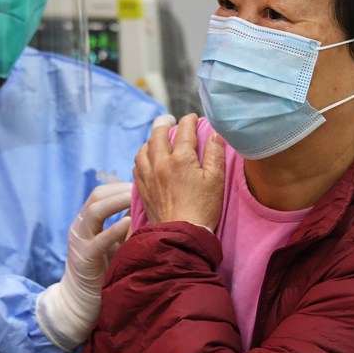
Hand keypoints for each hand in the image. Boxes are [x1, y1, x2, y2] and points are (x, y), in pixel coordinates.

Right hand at [36, 181, 132, 350]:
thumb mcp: (112, 242)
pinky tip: (129, 223)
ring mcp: (80, 241)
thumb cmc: (102, 270)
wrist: (81, 301)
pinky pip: (98, 241)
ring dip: (116, 202)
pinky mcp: (84, 258)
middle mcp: (80, 226)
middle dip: (120, 190)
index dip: (120, 186)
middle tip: (142, 188)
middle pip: (96, 196)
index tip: (141, 184)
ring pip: (94, 212)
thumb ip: (124, 224)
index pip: (101, 193)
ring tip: (135, 198)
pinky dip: (114, 230)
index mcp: (86, 221)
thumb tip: (146, 206)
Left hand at [133, 113, 224, 230]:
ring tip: (157, 138)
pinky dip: (142, 157)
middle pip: (158, 135)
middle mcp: (161, 163)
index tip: (193, 118)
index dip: (189, 120)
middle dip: (165, 124)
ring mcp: (149, 176)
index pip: (184, 131)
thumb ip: (215, 154)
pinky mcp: (143, 189)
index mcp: (181, 159)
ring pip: (143, 149)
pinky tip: (147, 159)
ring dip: (150, 140)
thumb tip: (215, 135)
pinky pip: (137, 166)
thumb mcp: (216, 180)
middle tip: (170, 121)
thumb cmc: (203, 208)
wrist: (181, 234)